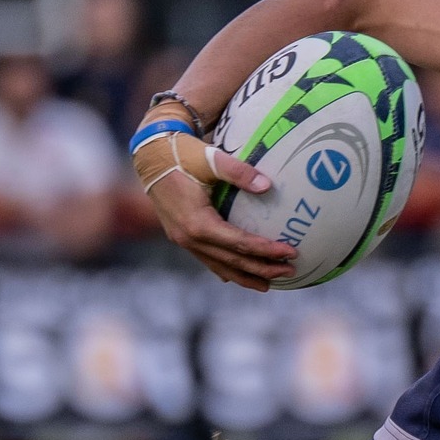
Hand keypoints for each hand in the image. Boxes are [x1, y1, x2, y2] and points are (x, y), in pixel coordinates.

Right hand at [133, 126, 295, 290]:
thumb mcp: (210, 158)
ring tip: (269, 284)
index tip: (291, 252)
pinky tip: (239, 276)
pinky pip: (208, 259)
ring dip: (245, 276)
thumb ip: (239, 172)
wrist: (149, 156)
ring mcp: (184, 241)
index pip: (240, 243)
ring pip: (220, 266)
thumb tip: (268, 186)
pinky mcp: (182, 238)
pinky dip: (227, 269)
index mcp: (198, 223)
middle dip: (262, 269)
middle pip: (233, 261)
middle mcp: (189, 238)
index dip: (266, 250)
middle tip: (289, 271)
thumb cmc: (181, 155)